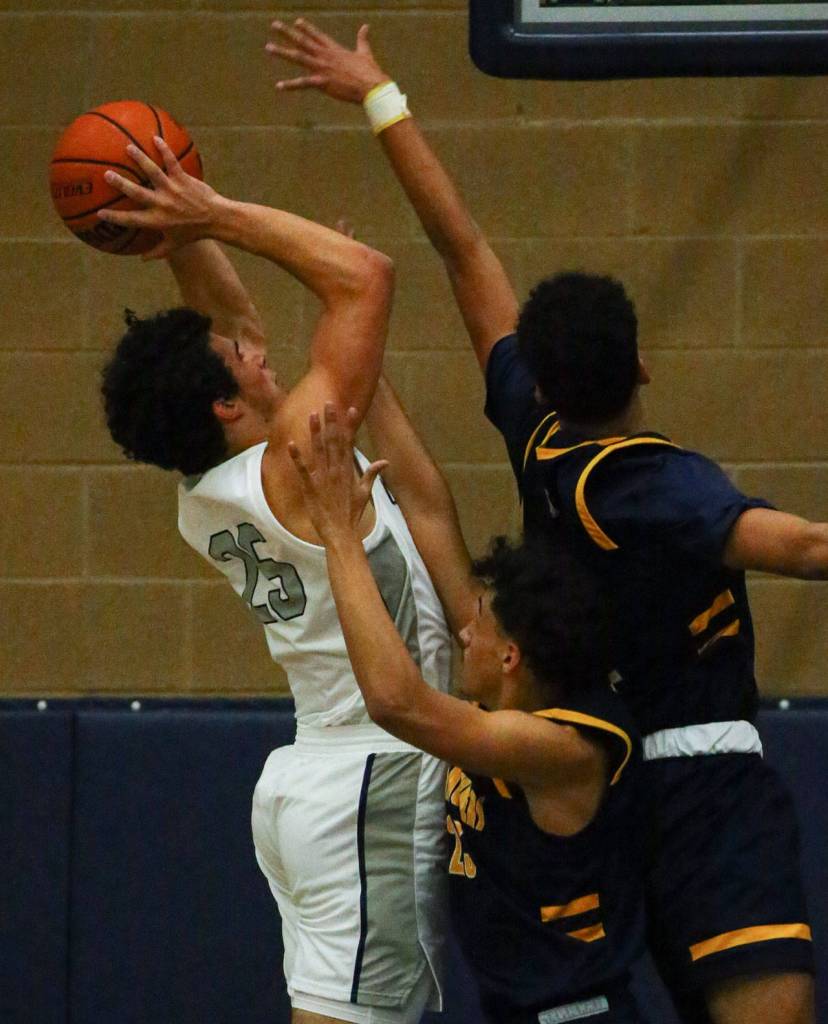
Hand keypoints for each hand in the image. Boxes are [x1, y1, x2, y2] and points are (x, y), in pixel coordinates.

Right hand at [97, 137, 223, 259]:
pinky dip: (164, 149)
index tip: (99, 212)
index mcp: (157, 221)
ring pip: (153, 172)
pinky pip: (171, 161)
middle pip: (137, 193)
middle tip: (107, 174)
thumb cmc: (194, 233)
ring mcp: (172, 190)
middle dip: (121, 184)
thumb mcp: (174, 245)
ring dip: (140, 159)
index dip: (115, 217)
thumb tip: (141, 259)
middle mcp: (162, 204)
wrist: (216, 219)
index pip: (131, 220)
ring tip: (128, 148)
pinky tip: (155, 137)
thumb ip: (156, 252)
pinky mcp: (183, 179)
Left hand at [266, 19, 388, 102]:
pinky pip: (303, 83)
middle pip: (303, 41)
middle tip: (274, 25)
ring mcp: (322, 68)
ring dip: (282, 52)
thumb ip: (362, 39)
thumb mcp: (365, 53)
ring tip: (268, 47)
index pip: (317, 35)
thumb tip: (366, 26)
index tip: (296, 22)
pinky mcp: (322, 82)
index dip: (306, 28)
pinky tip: (279, 86)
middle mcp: (325, 55)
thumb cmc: (370, 72)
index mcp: (335, 49)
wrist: (372, 87)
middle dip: (287, 33)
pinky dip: (290, 85)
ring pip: (298, 57)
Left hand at [288, 403, 386, 543]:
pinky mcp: (311, 488)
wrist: (341, 533)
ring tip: (312, 415)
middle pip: (333, 442)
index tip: (350, 409)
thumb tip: (385, 461)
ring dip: (315, 433)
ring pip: (319, 451)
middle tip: (328, 403)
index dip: (348, 425)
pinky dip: (297, 458)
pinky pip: (303, 471)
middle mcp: (336, 471)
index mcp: (348, 471)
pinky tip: (292, 444)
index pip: (349, 443)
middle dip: (331, 422)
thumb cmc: (352, 514)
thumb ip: (372, 474)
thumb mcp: (365, 493)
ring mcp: (323, 479)